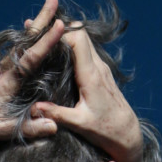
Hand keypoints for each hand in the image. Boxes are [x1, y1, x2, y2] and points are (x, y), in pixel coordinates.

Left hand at [0, 0, 63, 161]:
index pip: (29, 58)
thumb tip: (54, 125)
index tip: (59, 24)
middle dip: (40, 20)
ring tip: (50, 13)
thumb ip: (27, 128)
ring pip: (21, 45)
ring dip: (36, 28)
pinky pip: (18, 53)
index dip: (45, 42)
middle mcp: (2, 71)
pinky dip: (30, 42)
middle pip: (25, 41)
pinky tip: (36, 38)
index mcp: (5, 82)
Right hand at [31, 27, 143, 161]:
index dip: (60, 32)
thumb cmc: (105, 129)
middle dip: (60, 29)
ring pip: (84, 40)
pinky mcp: (101, 72)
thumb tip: (34, 108)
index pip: (79, 39)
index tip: (42, 35)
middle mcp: (98, 67)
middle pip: (81, 33)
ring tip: (44, 39)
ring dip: (66, 37)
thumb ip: (57, 114)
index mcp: (92, 76)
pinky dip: (72, 47)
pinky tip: (58, 54)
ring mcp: (101, 68)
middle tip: (38, 31)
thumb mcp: (79, 123)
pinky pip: (86, 51)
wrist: (127, 132)